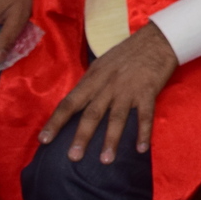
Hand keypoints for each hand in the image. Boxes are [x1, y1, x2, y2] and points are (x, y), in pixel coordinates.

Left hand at [37, 23, 177, 163]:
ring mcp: (128, 89)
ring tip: (105, 160)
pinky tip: (141, 149)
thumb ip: (91, 84)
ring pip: (117, 117)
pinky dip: (143, 132)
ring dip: (111, 139)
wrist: (157, 39)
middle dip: (82, 136)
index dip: (56, 122)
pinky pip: (145, 115)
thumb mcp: (102, 64)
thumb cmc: (127, 53)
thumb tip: (76, 104)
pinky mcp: (148, 91)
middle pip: (91, 113)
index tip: (44, 140)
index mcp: (93, 78)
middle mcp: (108, 85)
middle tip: (73, 157)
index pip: (69, 102)